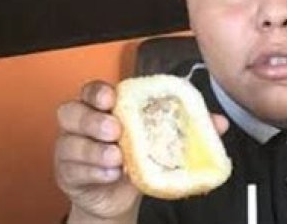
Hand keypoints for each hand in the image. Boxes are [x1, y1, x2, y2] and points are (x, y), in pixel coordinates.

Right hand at [55, 81, 229, 222]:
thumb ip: (186, 128)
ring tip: (116, 157)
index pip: (92, 91)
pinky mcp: (69, 174)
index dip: (98, 92)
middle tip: (115, 130)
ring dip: (94, 151)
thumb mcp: (160, 140)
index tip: (112, 98)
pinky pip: (74, 170)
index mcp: (105, 108)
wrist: (120, 195)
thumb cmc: (137, 157)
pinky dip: (94, 172)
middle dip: (92, 120)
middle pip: (70, 112)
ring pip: (70, 143)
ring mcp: (71, 149)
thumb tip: (217, 123)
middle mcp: (82, 124)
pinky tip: (111, 174)